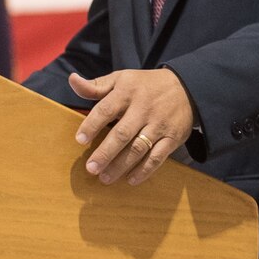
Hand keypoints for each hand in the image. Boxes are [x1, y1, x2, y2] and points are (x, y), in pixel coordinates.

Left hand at [70, 68, 194, 184]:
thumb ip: (96, 85)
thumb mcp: (121, 79)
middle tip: (91, 168)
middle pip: (122, 133)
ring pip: (139, 148)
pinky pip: (157, 157)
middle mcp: (143, 108)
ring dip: (121, 165)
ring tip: (105, 177)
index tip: (80, 140)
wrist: (186, 87)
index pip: (106, 109)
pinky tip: (130, 180)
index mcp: (127, 91)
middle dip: (106, 152)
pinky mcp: (172, 138)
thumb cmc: (145, 86)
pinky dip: (144, 170)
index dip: (92, 125)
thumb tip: (72, 80)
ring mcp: (159, 124)